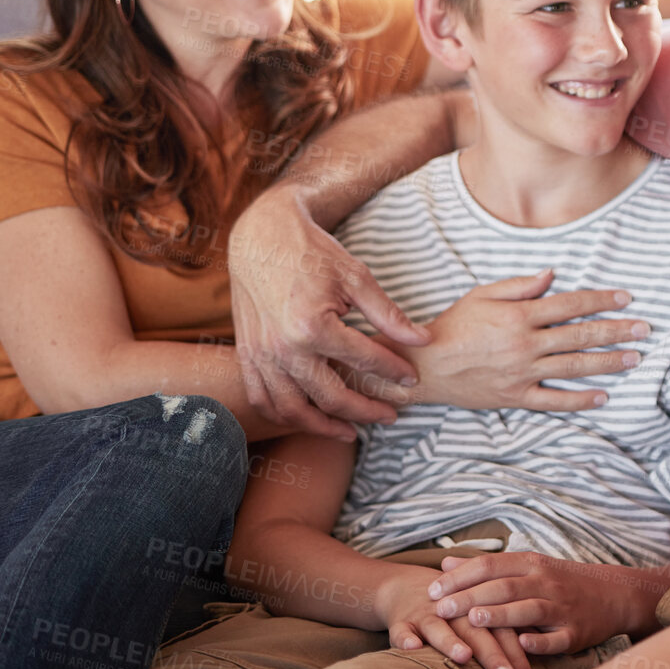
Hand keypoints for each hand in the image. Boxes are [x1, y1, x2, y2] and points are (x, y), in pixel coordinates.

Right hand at [230, 188, 427, 440]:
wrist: (261, 237)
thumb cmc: (311, 253)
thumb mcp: (357, 277)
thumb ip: (389, 314)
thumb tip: (422, 339)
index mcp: (313, 327)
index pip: (364, 361)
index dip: (393, 372)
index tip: (411, 378)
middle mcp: (283, 348)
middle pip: (330, 397)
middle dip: (365, 411)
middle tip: (390, 415)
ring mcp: (260, 355)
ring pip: (292, 410)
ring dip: (323, 427)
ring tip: (350, 431)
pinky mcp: (246, 355)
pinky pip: (262, 399)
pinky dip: (285, 416)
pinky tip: (309, 418)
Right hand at [376, 565, 533, 668]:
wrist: (408, 586)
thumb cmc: (455, 608)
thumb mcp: (480, 613)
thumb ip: (504, 631)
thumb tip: (540, 653)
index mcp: (479, 607)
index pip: (502, 631)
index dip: (516, 655)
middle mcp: (455, 610)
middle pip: (477, 631)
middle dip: (493, 656)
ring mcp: (427, 614)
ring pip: (440, 628)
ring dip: (451, 641)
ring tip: (465, 656)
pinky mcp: (402, 620)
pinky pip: (402, 630)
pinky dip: (405, 638)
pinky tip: (413, 647)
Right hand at [405, 271, 646, 411]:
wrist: (425, 366)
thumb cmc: (454, 326)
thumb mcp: (483, 294)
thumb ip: (520, 285)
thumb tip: (553, 274)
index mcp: (519, 316)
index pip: (570, 305)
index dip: (601, 300)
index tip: (627, 298)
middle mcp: (525, 344)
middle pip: (580, 335)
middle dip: (616, 331)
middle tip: (645, 329)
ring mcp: (522, 372)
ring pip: (574, 367)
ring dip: (608, 363)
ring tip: (635, 358)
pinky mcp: (515, 396)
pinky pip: (554, 400)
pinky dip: (580, 400)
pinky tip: (603, 397)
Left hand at [427, 551, 656, 652]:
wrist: (615, 594)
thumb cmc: (563, 581)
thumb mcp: (529, 566)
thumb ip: (488, 567)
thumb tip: (446, 563)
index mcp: (532, 564)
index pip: (491, 566)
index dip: (461, 577)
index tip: (433, 589)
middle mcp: (546, 582)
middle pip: (504, 587)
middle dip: (471, 597)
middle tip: (441, 608)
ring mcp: (562, 607)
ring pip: (528, 609)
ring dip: (501, 614)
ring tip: (474, 619)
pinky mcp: (576, 632)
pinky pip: (557, 637)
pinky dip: (540, 641)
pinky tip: (523, 645)